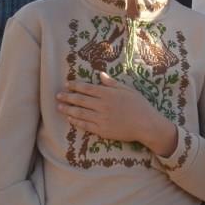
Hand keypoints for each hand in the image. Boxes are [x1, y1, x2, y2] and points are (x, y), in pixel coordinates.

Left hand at [56, 72, 175, 155]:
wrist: (146, 125)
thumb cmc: (140, 105)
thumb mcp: (129, 90)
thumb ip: (112, 83)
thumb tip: (100, 74)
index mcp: (109, 94)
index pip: (88, 88)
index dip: (76, 86)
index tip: (67, 85)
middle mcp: (102, 105)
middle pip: (80, 100)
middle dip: (68, 97)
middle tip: (58, 95)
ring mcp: (101, 118)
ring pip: (80, 113)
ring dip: (68, 109)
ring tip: (59, 106)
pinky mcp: (101, 130)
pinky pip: (85, 125)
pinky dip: (76, 121)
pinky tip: (70, 118)